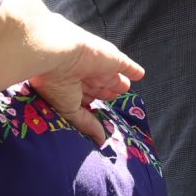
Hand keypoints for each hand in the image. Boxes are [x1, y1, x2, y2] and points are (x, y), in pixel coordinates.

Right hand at [0, 0, 143, 141]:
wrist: (57, 54)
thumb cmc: (56, 83)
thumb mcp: (69, 109)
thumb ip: (87, 124)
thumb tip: (101, 141)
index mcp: (69, 86)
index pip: (83, 96)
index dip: (90, 102)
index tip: (96, 112)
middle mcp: (82, 75)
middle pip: (98, 86)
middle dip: (105, 93)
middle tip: (113, 100)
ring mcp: (98, 66)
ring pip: (111, 76)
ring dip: (118, 82)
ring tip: (124, 88)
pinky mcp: (112, 58)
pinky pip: (126, 65)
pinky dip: (133, 69)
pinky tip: (139, 74)